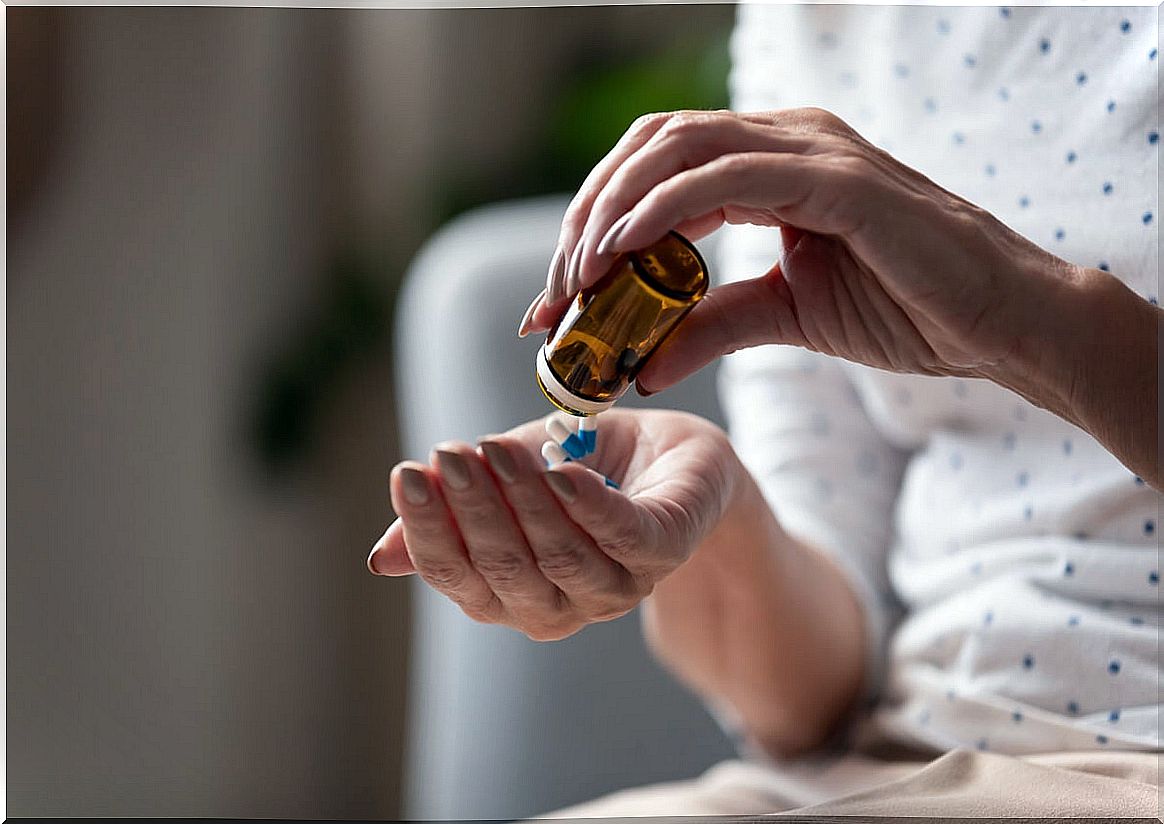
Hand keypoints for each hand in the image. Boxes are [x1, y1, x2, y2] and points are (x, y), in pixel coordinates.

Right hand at [366, 409, 739, 640]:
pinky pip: (623, 537)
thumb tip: (380, 559)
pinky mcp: (664, 550)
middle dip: (472, 509)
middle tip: (448, 453)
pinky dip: (590, 508)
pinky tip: (562, 473)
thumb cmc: (582, 468)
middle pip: (504, 568)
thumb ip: (454, 515)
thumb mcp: (507, 483)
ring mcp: (616, 586)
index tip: (407, 473)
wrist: (672, 457)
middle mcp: (561, 604)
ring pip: (560, 556)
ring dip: (524, 501)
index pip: (456, 573)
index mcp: (511, 593)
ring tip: (495, 448)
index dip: (428, 529)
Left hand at [518, 107, 1088, 394]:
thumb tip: (640, 367)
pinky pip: (723, 177)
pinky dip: (660, 210)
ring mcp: (811, 148)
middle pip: (648, 150)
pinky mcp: (835, 178)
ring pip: (674, 150)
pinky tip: (620, 255)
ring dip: (610, 214)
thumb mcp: (783, 318)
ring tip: (574, 282)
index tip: (555, 303)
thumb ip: (710, 328)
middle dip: (586, 221)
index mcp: (770, 163)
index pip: (653, 171)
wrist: (999, 324)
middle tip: (552, 298)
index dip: (592, 228)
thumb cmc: (906, 310)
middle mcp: (784, 139)